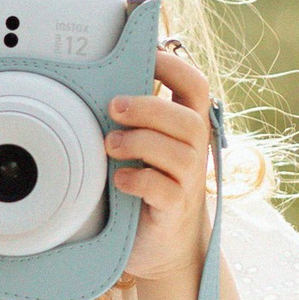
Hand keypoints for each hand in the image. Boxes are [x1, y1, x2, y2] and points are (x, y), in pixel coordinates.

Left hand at [107, 42, 214, 281]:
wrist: (160, 244)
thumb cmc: (146, 186)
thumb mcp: (142, 145)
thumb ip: (134, 118)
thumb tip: (103, 84)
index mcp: (186, 127)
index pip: (195, 86)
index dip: (173, 65)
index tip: (146, 55)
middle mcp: (194, 151)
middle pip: (187, 117)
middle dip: (148, 107)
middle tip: (114, 108)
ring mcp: (188, 181)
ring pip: (179, 151)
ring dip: (139, 142)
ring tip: (111, 147)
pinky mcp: (174, 208)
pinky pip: (163, 188)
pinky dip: (137, 179)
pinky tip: (119, 181)